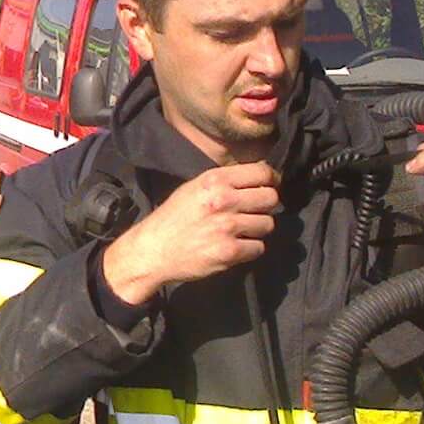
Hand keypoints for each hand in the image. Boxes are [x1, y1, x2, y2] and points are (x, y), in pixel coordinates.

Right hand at [101, 162, 279, 306]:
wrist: (152, 250)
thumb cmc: (172, 218)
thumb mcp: (193, 188)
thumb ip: (224, 182)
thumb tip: (259, 179)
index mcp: (214, 180)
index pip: (263, 172)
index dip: (271, 180)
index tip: (268, 186)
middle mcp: (223, 200)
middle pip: (271, 198)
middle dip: (265, 206)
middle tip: (252, 212)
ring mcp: (227, 227)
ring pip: (267, 224)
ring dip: (256, 229)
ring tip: (239, 232)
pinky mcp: (229, 251)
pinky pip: (258, 247)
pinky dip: (249, 249)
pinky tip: (234, 246)